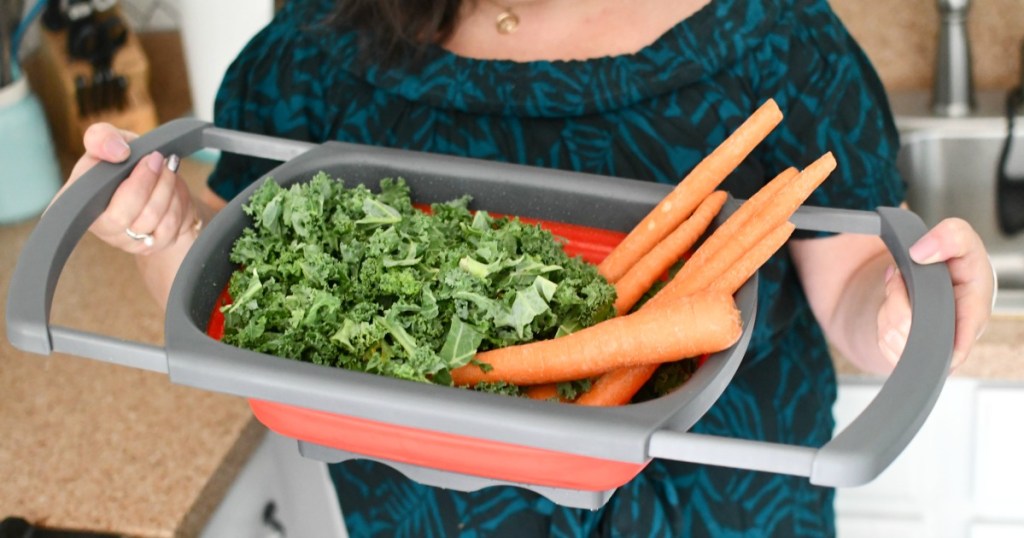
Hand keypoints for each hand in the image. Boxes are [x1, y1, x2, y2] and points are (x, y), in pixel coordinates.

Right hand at [57, 123, 199, 254]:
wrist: (154, 180)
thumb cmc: (124, 161)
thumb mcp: (112, 140)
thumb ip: (102, 137)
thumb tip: (116, 152)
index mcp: (74, 201)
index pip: (87, 206)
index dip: (122, 184)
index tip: (148, 157)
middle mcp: (95, 227)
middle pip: (122, 216)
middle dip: (150, 181)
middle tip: (160, 159)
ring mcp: (123, 241)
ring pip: (151, 220)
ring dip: (167, 189)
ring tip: (168, 170)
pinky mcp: (148, 247)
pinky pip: (168, 228)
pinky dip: (176, 203)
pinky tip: (172, 190)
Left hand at [877, 217, 994, 369]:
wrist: (952, 273)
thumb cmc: (963, 263)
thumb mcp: (964, 239)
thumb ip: (950, 237)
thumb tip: (920, 253)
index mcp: (972, 316)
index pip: (954, 346)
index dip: (932, 340)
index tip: (918, 307)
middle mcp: (952, 337)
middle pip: (908, 331)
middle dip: (896, 298)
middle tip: (903, 278)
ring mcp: (930, 346)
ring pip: (891, 335)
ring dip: (888, 305)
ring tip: (903, 288)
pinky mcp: (909, 349)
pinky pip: (883, 339)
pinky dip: (883, 316)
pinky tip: (898, 302)